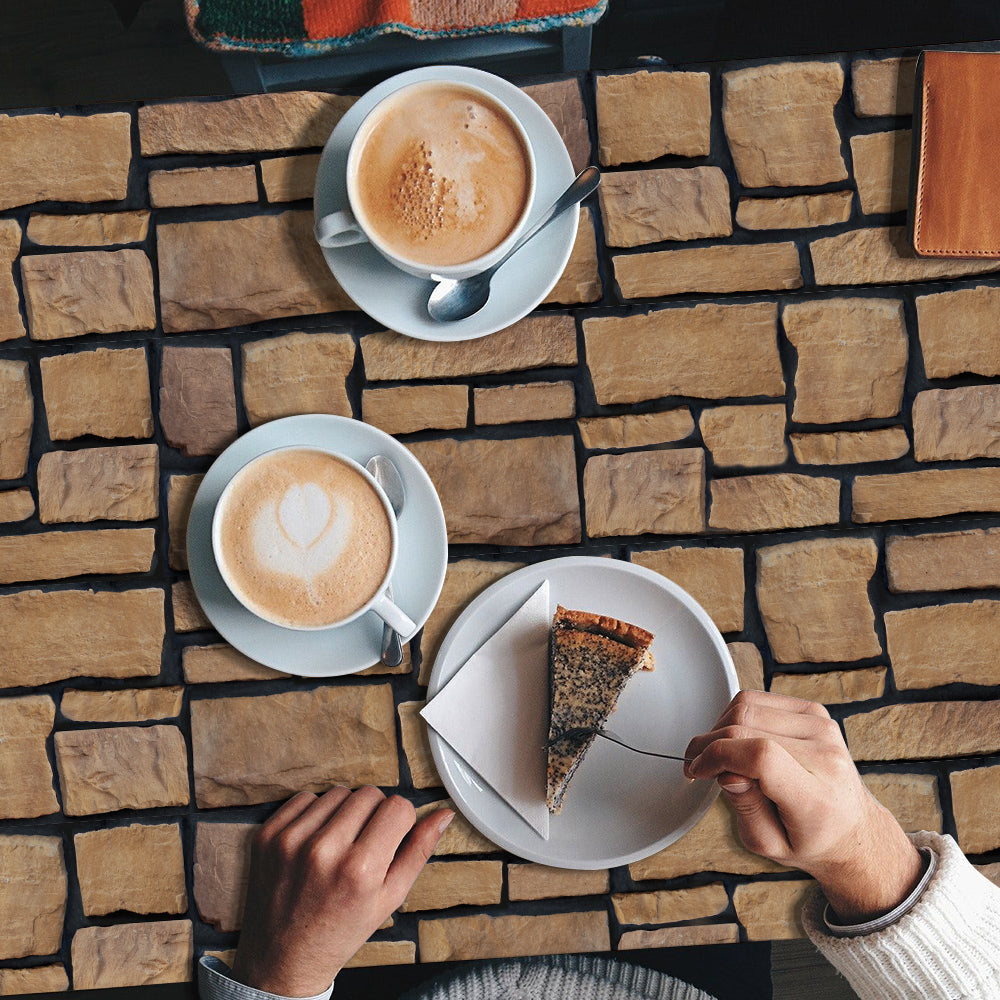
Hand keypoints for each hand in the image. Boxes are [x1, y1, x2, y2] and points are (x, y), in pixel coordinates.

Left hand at [231, 786, 452, 996]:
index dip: (400, 820)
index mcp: (360, 869)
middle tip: (365, 844)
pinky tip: (315, 841)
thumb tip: (443, 815)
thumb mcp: (389, 898)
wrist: (284, 959)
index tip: (392, 836)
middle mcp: (324, 850)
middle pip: (369, 794)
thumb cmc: (340, 931)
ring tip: (339, 844)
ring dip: (344, 812)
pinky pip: (305, 798)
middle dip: (374, 814)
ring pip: (338, 792)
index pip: (397, 806)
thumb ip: (419, 851)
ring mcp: (291, 841)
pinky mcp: (268, 836)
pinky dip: (315, 814)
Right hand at [683, 690, 923, 922]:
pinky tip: (737, 738)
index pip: (761, 756)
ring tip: (718, 752)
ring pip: (748, 706)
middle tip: (698, 763)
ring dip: (721, 727)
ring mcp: (822, 729)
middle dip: (710, 742)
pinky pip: (760, 699)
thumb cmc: (811, 839)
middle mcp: (824, 756)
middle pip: (748, 724)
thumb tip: (726, 771)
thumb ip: (744, 808)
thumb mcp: (769, 845)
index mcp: (815, 797)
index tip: (697, 769)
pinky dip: (738, 715)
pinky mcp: (816, 713)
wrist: (852, 829)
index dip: (719, 756)